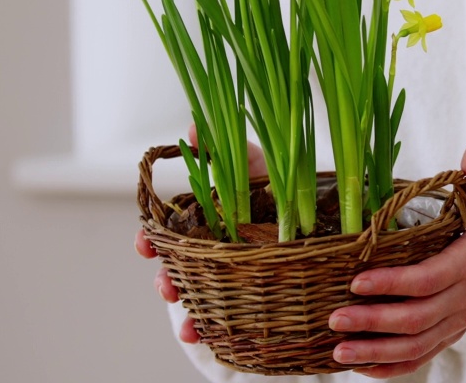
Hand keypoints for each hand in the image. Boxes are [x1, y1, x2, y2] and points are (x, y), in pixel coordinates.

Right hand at [135, 123, 269, 343]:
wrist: (322, 211)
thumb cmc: (279, 183)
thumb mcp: (253, 163)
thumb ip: (224, 148)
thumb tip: (192, 129)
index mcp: (205, 219)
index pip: (167, 232)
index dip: (150, 239)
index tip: (142, 244)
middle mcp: (212, 249)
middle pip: (178, 270)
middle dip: (167, 282)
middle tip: (166, 288)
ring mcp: (231, 272)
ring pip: (200, 296)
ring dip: (190, 313)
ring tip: (190, 327)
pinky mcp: (252, 293)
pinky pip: (230, 315)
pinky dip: (214, 329)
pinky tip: (210, 338)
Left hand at [327, 144, 465, 378]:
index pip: (427, 280)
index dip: (391, 284)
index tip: (356, 281)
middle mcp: (462, 299)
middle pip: (415, 320)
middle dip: (373, 322)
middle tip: (335, 318)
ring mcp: (457, 321)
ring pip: (416, 346)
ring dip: (376, 353)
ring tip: (339, 352)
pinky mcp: (451, 332)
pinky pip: (422, 357)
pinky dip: (392, 368)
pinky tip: (362, 369)